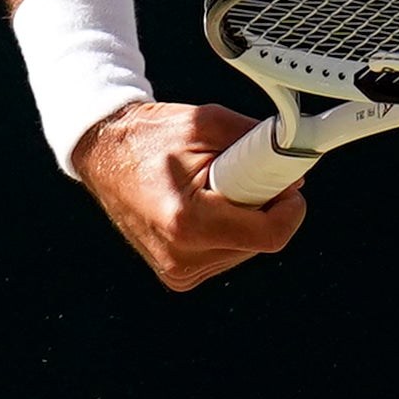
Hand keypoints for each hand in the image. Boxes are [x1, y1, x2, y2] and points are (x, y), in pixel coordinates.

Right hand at [68, 99, 304, 290]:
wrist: (104, 154)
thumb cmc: (147, 138)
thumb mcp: (207, 123)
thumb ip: (258, 142)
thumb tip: (294, 164)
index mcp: (188, 222)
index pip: (270, 235)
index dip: (289, 208)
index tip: (288, 187)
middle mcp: (182, 256)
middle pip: (260, 242)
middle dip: (260, 207)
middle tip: (235, 176)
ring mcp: (178, 271)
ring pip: (245, 250)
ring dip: (242, 219)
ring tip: (209, 190)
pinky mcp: (177, 275)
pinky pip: (224, 254)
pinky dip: (225, 230)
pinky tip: (202, 207)